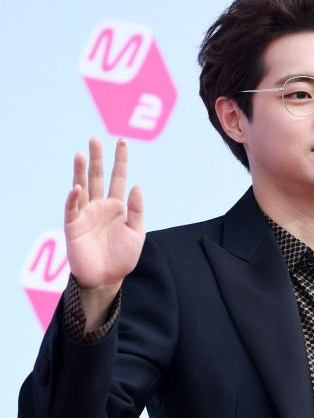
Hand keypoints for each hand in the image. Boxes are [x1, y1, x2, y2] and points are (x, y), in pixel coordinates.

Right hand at [64, 137, 144, 291]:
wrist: (106, 278)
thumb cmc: (122, 257)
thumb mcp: (136, 233)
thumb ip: (137, 211)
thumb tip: (137, 186)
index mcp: (117, 206)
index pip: (118, 178)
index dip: (120, 160)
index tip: (122, 142)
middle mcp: (99, 206)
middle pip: (98, 177)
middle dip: (97, 158)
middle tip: (95, 139)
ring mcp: (85, 214)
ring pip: (82, 187)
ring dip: (81, 171)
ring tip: (81, 154)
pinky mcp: (73, 226)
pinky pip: (72, 209)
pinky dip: (74, 198)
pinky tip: (77, 188)